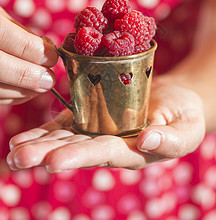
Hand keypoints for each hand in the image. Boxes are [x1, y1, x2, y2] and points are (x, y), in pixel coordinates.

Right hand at [0, 7, 57, 104]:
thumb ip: (19, 32)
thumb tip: (47, 51)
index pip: (10, 39)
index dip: (36, 51)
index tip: (52, 57)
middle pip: (0, 68)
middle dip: (30, 76)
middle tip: (49, 80)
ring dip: (22, 92)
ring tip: (40, 88)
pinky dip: (9, 97)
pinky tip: (23, 92)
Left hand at [7, 76, 204, 170]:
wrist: (172, 99)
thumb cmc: (184, 114)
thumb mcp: (187, 128)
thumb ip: (171, 140)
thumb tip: (148, 142)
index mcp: (132, 151)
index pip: (104, 154)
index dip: (80, 157)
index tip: (53, 162)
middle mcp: (110, 144)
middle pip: (76, 149)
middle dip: (47, 154)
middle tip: (18, 159)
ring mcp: (98, 130)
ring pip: (66, 138)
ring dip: (39, 144)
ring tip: (14, 150)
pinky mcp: (92, 116)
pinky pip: (66, 124)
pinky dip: (46, 130)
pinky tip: (25, 136)